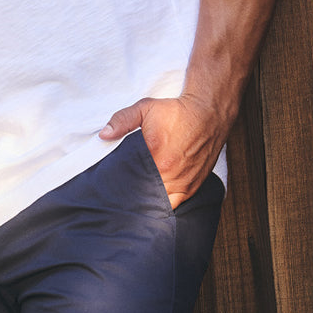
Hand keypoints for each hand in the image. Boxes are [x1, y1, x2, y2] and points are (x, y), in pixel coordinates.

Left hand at [99, 95, 225, 208]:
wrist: (208, 114)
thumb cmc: (176, 112)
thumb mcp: (145, 108)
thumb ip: (122, 120)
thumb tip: (104, 134)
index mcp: (155, 155)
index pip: (131, 179)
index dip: (121, 184)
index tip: (114, 185)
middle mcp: (170, 173)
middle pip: (144, 195)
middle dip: (133, 195)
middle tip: (123, 194)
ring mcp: (183, 182)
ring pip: (160, 203)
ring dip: (149, 201)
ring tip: (138, 198)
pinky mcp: (193, 187)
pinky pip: (175, 204)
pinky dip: (165, 203)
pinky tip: (155, 199)